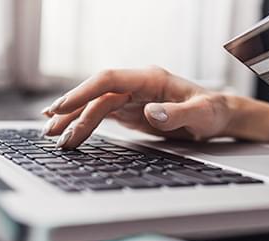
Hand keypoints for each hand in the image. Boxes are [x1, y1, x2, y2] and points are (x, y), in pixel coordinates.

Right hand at [40, 67, 235, 147]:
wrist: (217, 117)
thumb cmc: (213, 112)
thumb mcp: (202, 115)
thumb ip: (178, 114)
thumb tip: (150, 112)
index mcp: (150, 78)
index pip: (108, 80)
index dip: (83, 92)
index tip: (62, 107)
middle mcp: (137, 85)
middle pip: (96, 94)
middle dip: (71, 110)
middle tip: (50, 128)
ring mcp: (133, 98)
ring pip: (95, 105)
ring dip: (74, 119)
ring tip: (52, 134)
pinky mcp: (131, 111)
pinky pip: (103, 115)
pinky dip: (84, 122)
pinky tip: (70, 130)